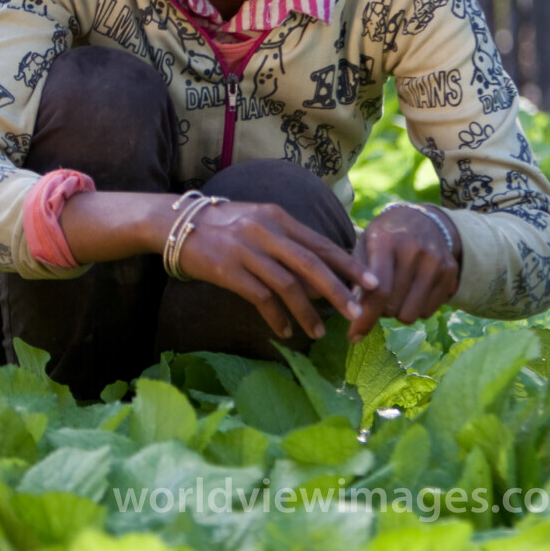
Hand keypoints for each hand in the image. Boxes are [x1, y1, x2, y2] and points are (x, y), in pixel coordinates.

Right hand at [176, 200, 379, 341]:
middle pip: (311, 264)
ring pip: (287, 284)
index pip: (321, 243)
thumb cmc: (224, 226)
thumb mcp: (259, 222)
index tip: (373, 283)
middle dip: (338, 291)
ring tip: (319, 332)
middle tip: (357, 313)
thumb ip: (288, 241)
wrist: (177, 224)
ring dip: (307, 312)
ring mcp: (246, 250)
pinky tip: (285, 331)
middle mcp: (266, 231)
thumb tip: (320, 271)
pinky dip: (276, 316)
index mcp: (278, 218)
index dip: (349, 265)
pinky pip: (259, 297)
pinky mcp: (227, 270)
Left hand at [346, 203, 461, 343]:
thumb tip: (352, 313)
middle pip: (393, 307)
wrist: (421, 220)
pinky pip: (429, 312)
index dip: (365, 318)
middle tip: (379, 300)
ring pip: (412, 314)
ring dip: (398, 313)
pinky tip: (412, 292)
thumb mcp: (364, 247)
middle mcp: (413, 248)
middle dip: (381, 312)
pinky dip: (416, 309)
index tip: (354, 337)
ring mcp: (435, 259)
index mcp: (385, 241)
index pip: (379, 291)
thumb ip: (355, 277)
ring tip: (396, 295)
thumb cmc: (384, 238)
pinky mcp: (450, 270)